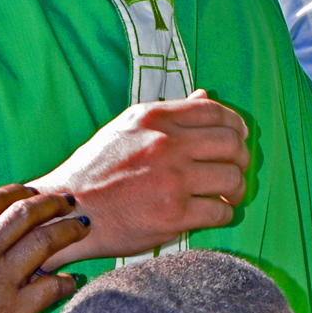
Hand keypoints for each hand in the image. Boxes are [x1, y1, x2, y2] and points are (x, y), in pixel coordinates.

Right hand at [0, 187, 84, 312]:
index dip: (18, 191)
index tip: (34, 191)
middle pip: (25, 213)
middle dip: (52, 203)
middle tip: (69, 201)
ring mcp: (0, 280)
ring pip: (45, 241)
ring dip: (69, 230)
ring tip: (83, 226)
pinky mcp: (14, 311)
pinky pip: (52, 287)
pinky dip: (67, 281)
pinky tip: (74, 281)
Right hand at [30, 89, 249, 263]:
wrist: (69, 210)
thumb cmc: (95, 170)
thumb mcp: (126, 128)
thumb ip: (168, 115)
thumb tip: (206, 97)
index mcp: (154, 117)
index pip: (215, 111)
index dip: (235, 125)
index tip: (239, 138)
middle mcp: (166, 144)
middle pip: (231, 144)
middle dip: (241, 159)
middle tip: (236, 171)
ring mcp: (171, 180)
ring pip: (232, 178)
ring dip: (237, 189)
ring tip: (227, 196)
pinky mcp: (173, 215)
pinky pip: (220, 211)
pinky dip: (223, 214)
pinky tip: (212, 213)